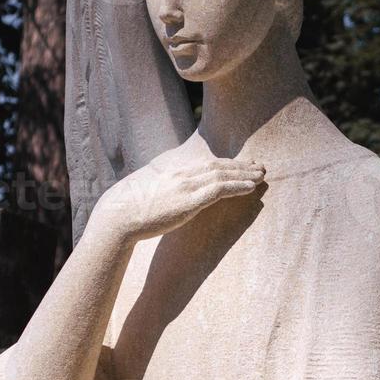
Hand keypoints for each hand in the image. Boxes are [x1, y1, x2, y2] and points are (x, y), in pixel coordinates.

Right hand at [90, 156, 264, 243]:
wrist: (118, 216)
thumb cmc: (127, 210)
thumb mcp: (147, 194)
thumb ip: (162, 191)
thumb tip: (168, 198)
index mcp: (172, 171)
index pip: (205, 163)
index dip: (226, 163)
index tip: (241, 164)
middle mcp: (182, 173)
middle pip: (218, 165)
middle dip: (240, 165)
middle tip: (259, 165)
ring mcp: (186, 186)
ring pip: (223, 174)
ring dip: (245, 174)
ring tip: (261, 174)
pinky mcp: (189, 201)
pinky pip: (220, 189)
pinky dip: (238, 186)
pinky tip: (251, 187)